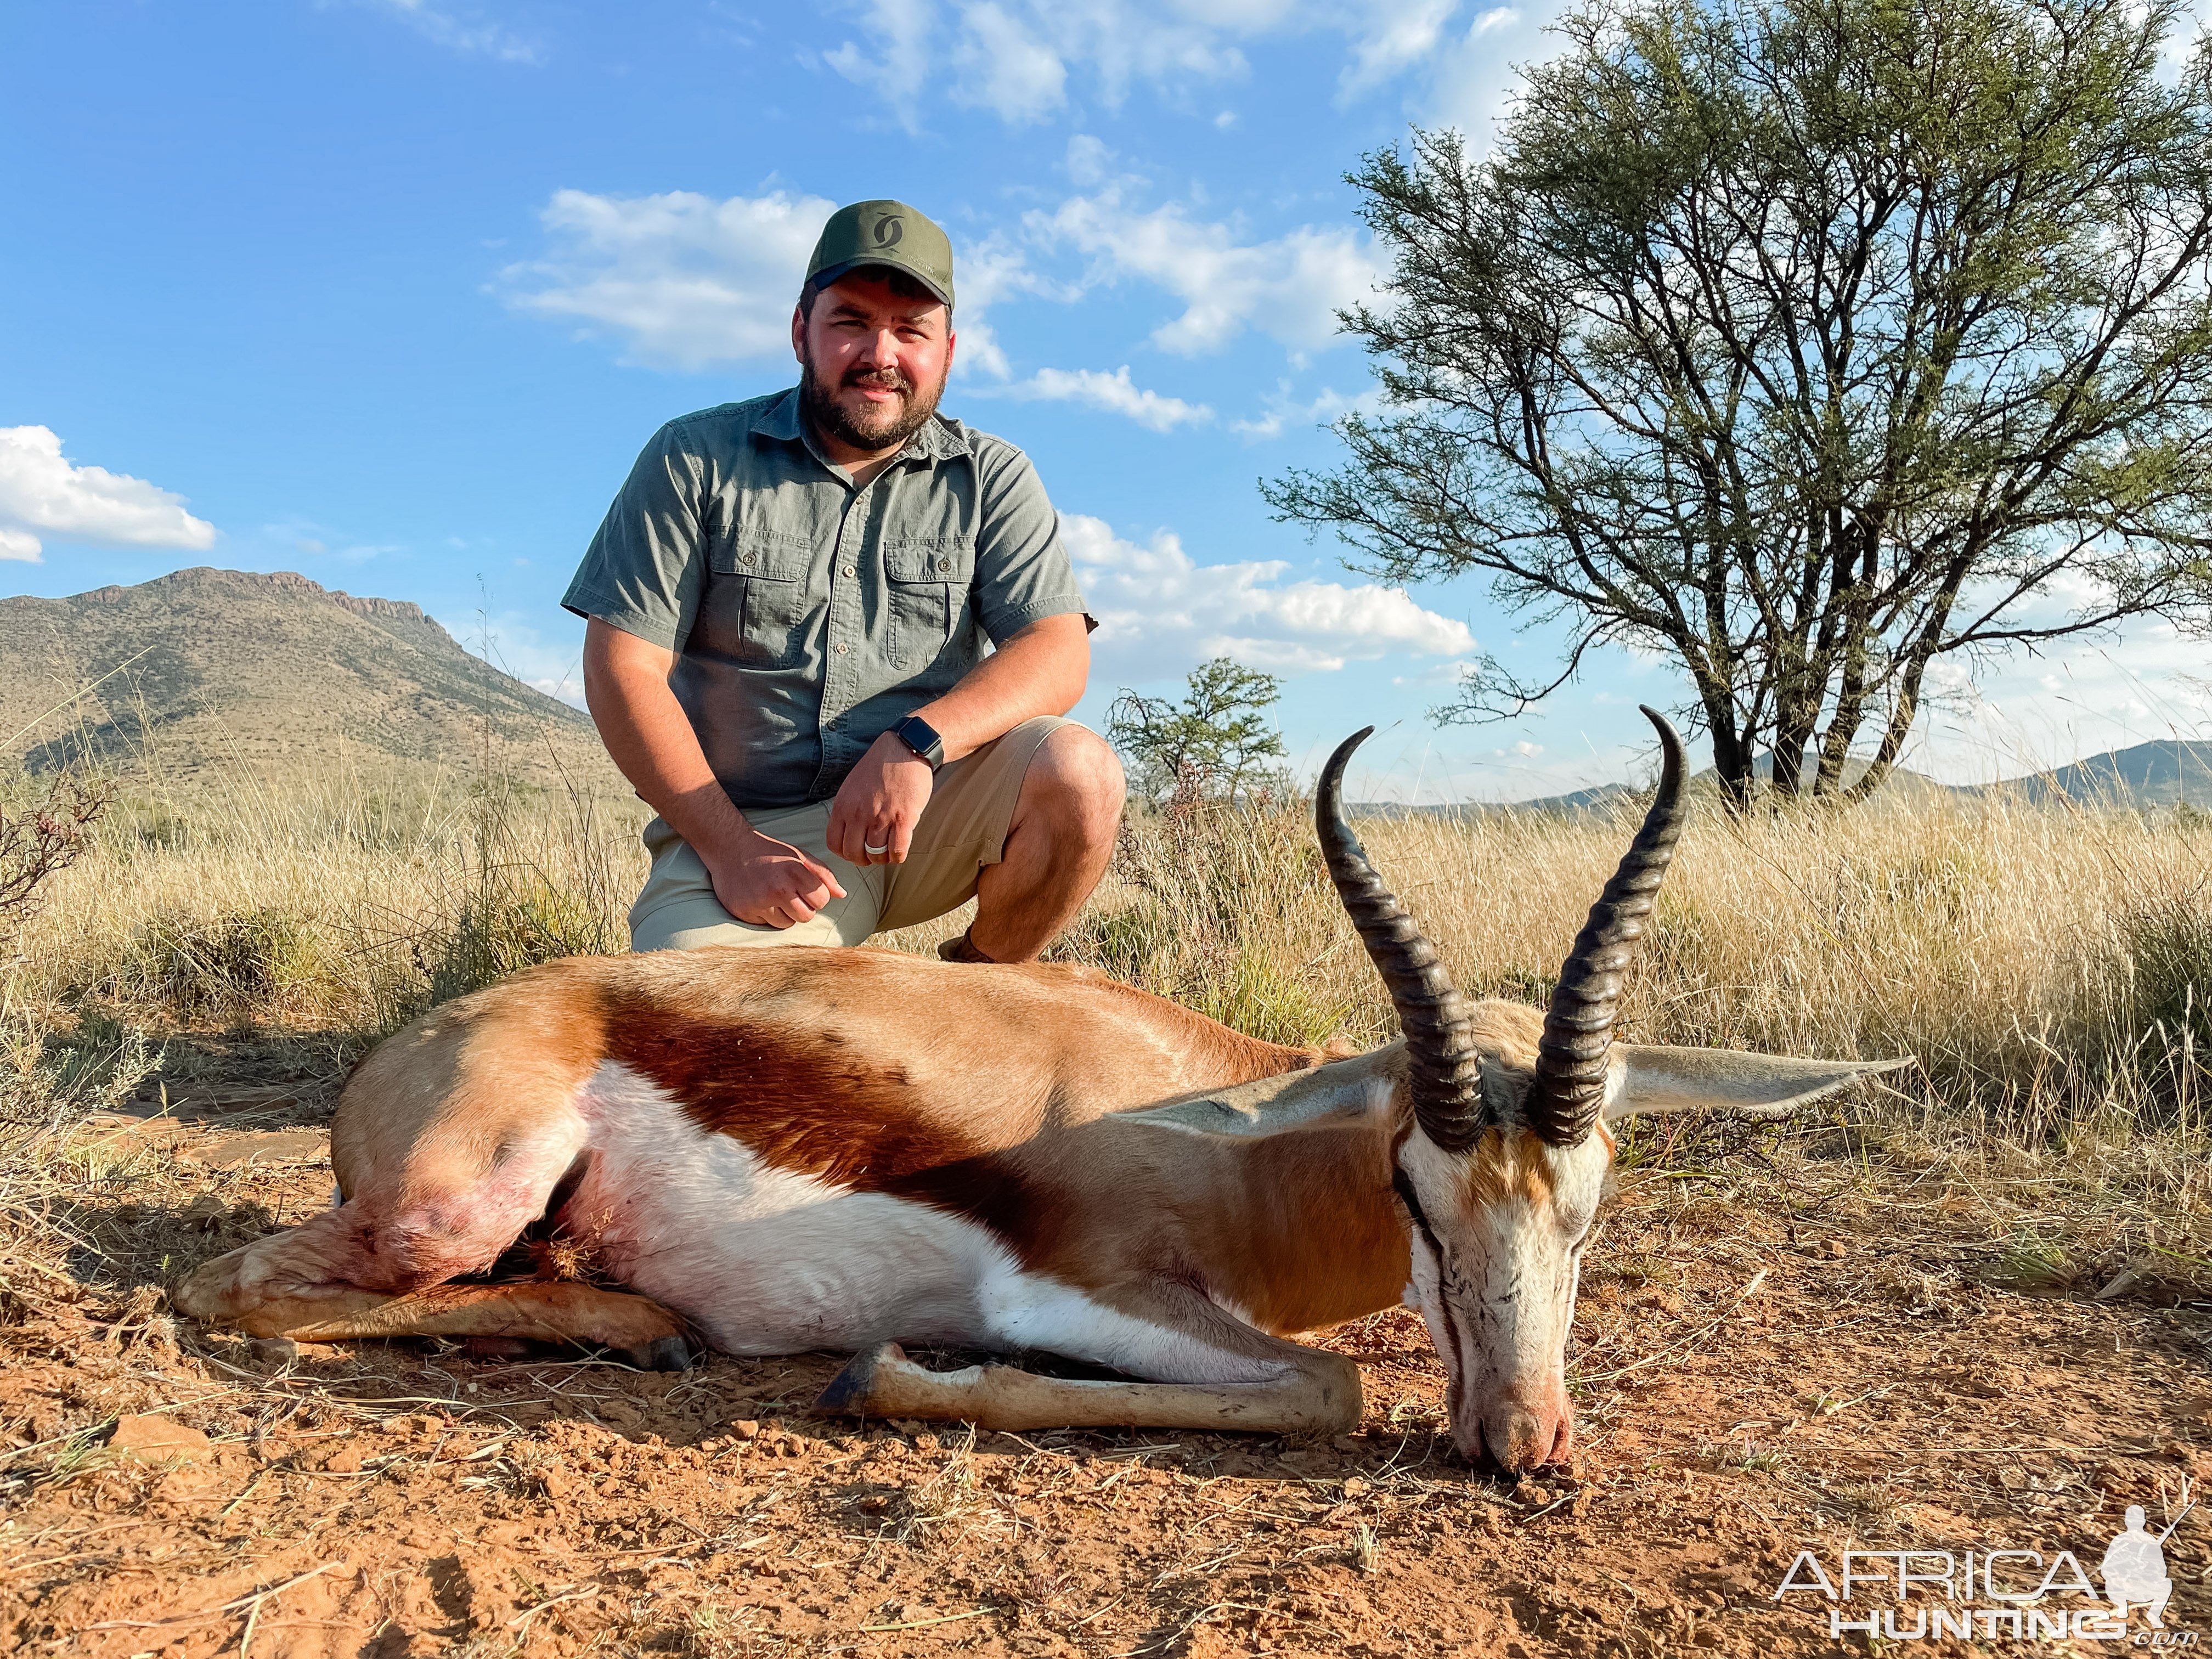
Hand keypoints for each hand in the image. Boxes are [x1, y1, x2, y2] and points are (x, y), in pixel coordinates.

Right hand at [702, 828, 847, 928]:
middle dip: (803, 908)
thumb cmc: (769, 853)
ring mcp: (760, 902)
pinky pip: (767, 925)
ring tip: (774, 896)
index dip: (816, 895)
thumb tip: (842, 895)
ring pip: (787, 924)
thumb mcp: (799, 856)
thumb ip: (823, 874)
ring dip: (785, 914)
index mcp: (794, 872)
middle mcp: (778, 889)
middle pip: (807, 916)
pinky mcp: (745, 912)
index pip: (822, 900)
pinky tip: (760, 900)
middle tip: (790, 893)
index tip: (805, 888)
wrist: (730, 849)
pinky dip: (767, 916)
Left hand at [827, 732, 935, 864]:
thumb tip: (847, 832)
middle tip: (872, 855)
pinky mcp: (904, 819)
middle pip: (854, 854)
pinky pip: (897, 851)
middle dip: (863, 859)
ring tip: (887, 852)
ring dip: (882, 858)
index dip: (844, 853)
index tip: (854, 850)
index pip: (834, 844)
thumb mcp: (851, 786)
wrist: (903, 750)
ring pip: (876, 855)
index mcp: (843, 806)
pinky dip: (897, 857)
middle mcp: (859, 814)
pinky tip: (899, 852)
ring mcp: (881, 817)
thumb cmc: (879, 767)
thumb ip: (847, 809)